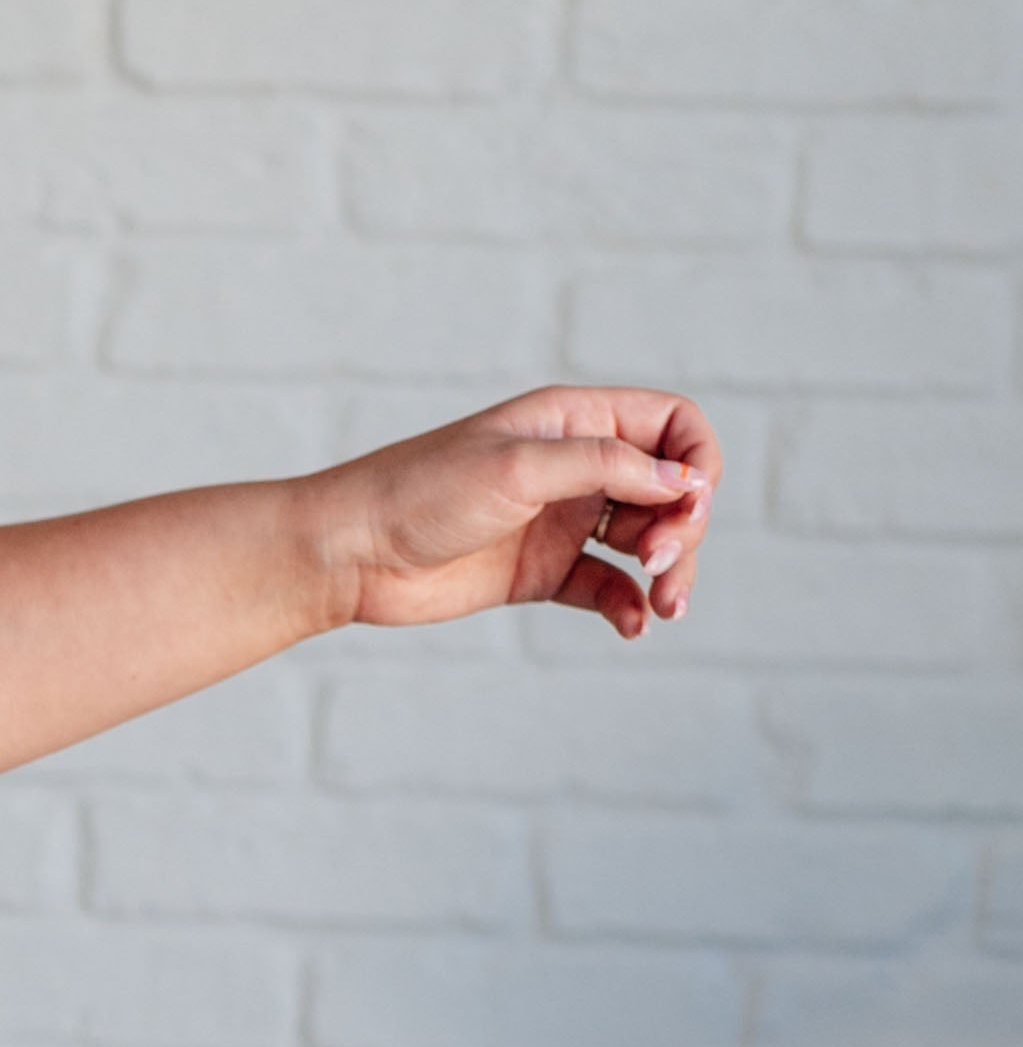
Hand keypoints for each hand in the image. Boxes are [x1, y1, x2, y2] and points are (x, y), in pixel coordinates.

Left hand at [308, 388, 718, 644]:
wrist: (349, 552)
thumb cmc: (419, 492)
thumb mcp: (518, 466)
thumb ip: (604, 466)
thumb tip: (683, 481)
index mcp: (573, 421)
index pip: (671, 424)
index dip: (696, 462)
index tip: (686, 505)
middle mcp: (574, 467)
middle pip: (670, 489)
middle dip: (685, 527)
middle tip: (663, 564)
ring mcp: (560, 521)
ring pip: (645, 542)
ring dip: (670, 572)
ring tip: (666, 606)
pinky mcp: (540, 572)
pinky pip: (606, 587)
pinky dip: (628, 604)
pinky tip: (631, 624)